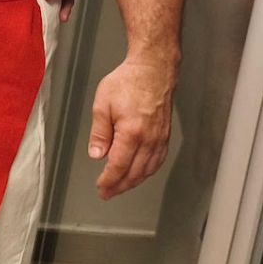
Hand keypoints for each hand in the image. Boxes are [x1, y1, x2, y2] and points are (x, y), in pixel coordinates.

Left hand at [88, 54, 174, 197]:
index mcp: (131, 133)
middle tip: (108, 193)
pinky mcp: (165, 135)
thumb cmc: (128, 82)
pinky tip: (140, 173)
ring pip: (148, 169)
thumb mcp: (102, 105)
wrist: (153, 70)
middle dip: (120, 186)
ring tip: (121, 187)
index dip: (109, 180)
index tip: (101, 188)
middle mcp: (149, 139)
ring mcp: (160, 138)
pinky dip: (148, 171)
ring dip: (134, 181)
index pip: (119, 166)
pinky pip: (158, 160)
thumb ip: (99, 133)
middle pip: (135, 172)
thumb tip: (97, 155)